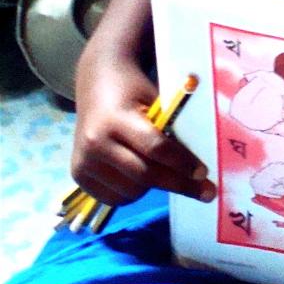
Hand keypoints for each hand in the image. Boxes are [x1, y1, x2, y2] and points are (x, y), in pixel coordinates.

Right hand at [71, 54, 213, 206]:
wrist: (96, 85)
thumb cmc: (133, 92)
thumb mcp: (155, 104)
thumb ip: (170, 131)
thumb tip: (196, 167)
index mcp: (116, 120)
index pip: (155, 148)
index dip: (182, 163)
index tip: (204, 174)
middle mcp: (95, 144)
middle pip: (144, 175)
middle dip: (178, 184)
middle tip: (206, 191)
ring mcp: (83, 163)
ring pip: (131, 191)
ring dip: (154, 187)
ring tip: (164, 171)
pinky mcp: (78, 176)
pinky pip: (114, 198)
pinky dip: (133, 193)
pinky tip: (141, 178)